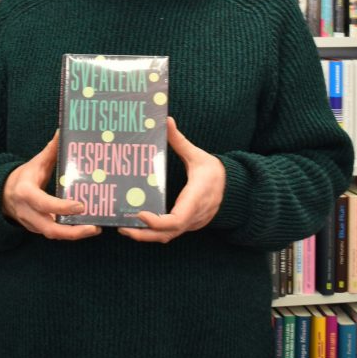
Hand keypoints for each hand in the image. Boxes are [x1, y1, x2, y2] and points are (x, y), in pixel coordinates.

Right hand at [2, 131, 100, 240]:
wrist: (3, 194)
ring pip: (53, 234)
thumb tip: (62, 131)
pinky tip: (86, 228)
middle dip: (72, 231)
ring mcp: (31, 224)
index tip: (81, 206)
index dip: (61, 207)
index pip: (43, 203)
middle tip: (94, 227)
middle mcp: (27, 212)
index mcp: (25, 193)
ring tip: (95, 229)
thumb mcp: (35, 163)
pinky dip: (69, 233)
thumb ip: (50, 150)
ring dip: (74, 234)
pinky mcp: (37, 229)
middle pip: (50, 228)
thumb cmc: (23, 177)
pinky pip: (54, 233)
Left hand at [118, 117, 225, 243]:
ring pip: (168, 236)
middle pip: (168, 233)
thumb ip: (180, 141)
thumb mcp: (198, 155)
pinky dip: (155, 233)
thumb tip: (167, 120)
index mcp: (196, 197)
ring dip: (147, 236)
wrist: (235, 188)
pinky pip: (171, 233)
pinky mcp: (190, 225)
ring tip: (125, 228)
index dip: (158, 221)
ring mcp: (193, 223)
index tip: (140, 214)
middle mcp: (194, 215)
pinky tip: (138, 226)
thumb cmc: (215, 171)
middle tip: (121, 227)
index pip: (177, 219)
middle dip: (144, 233)